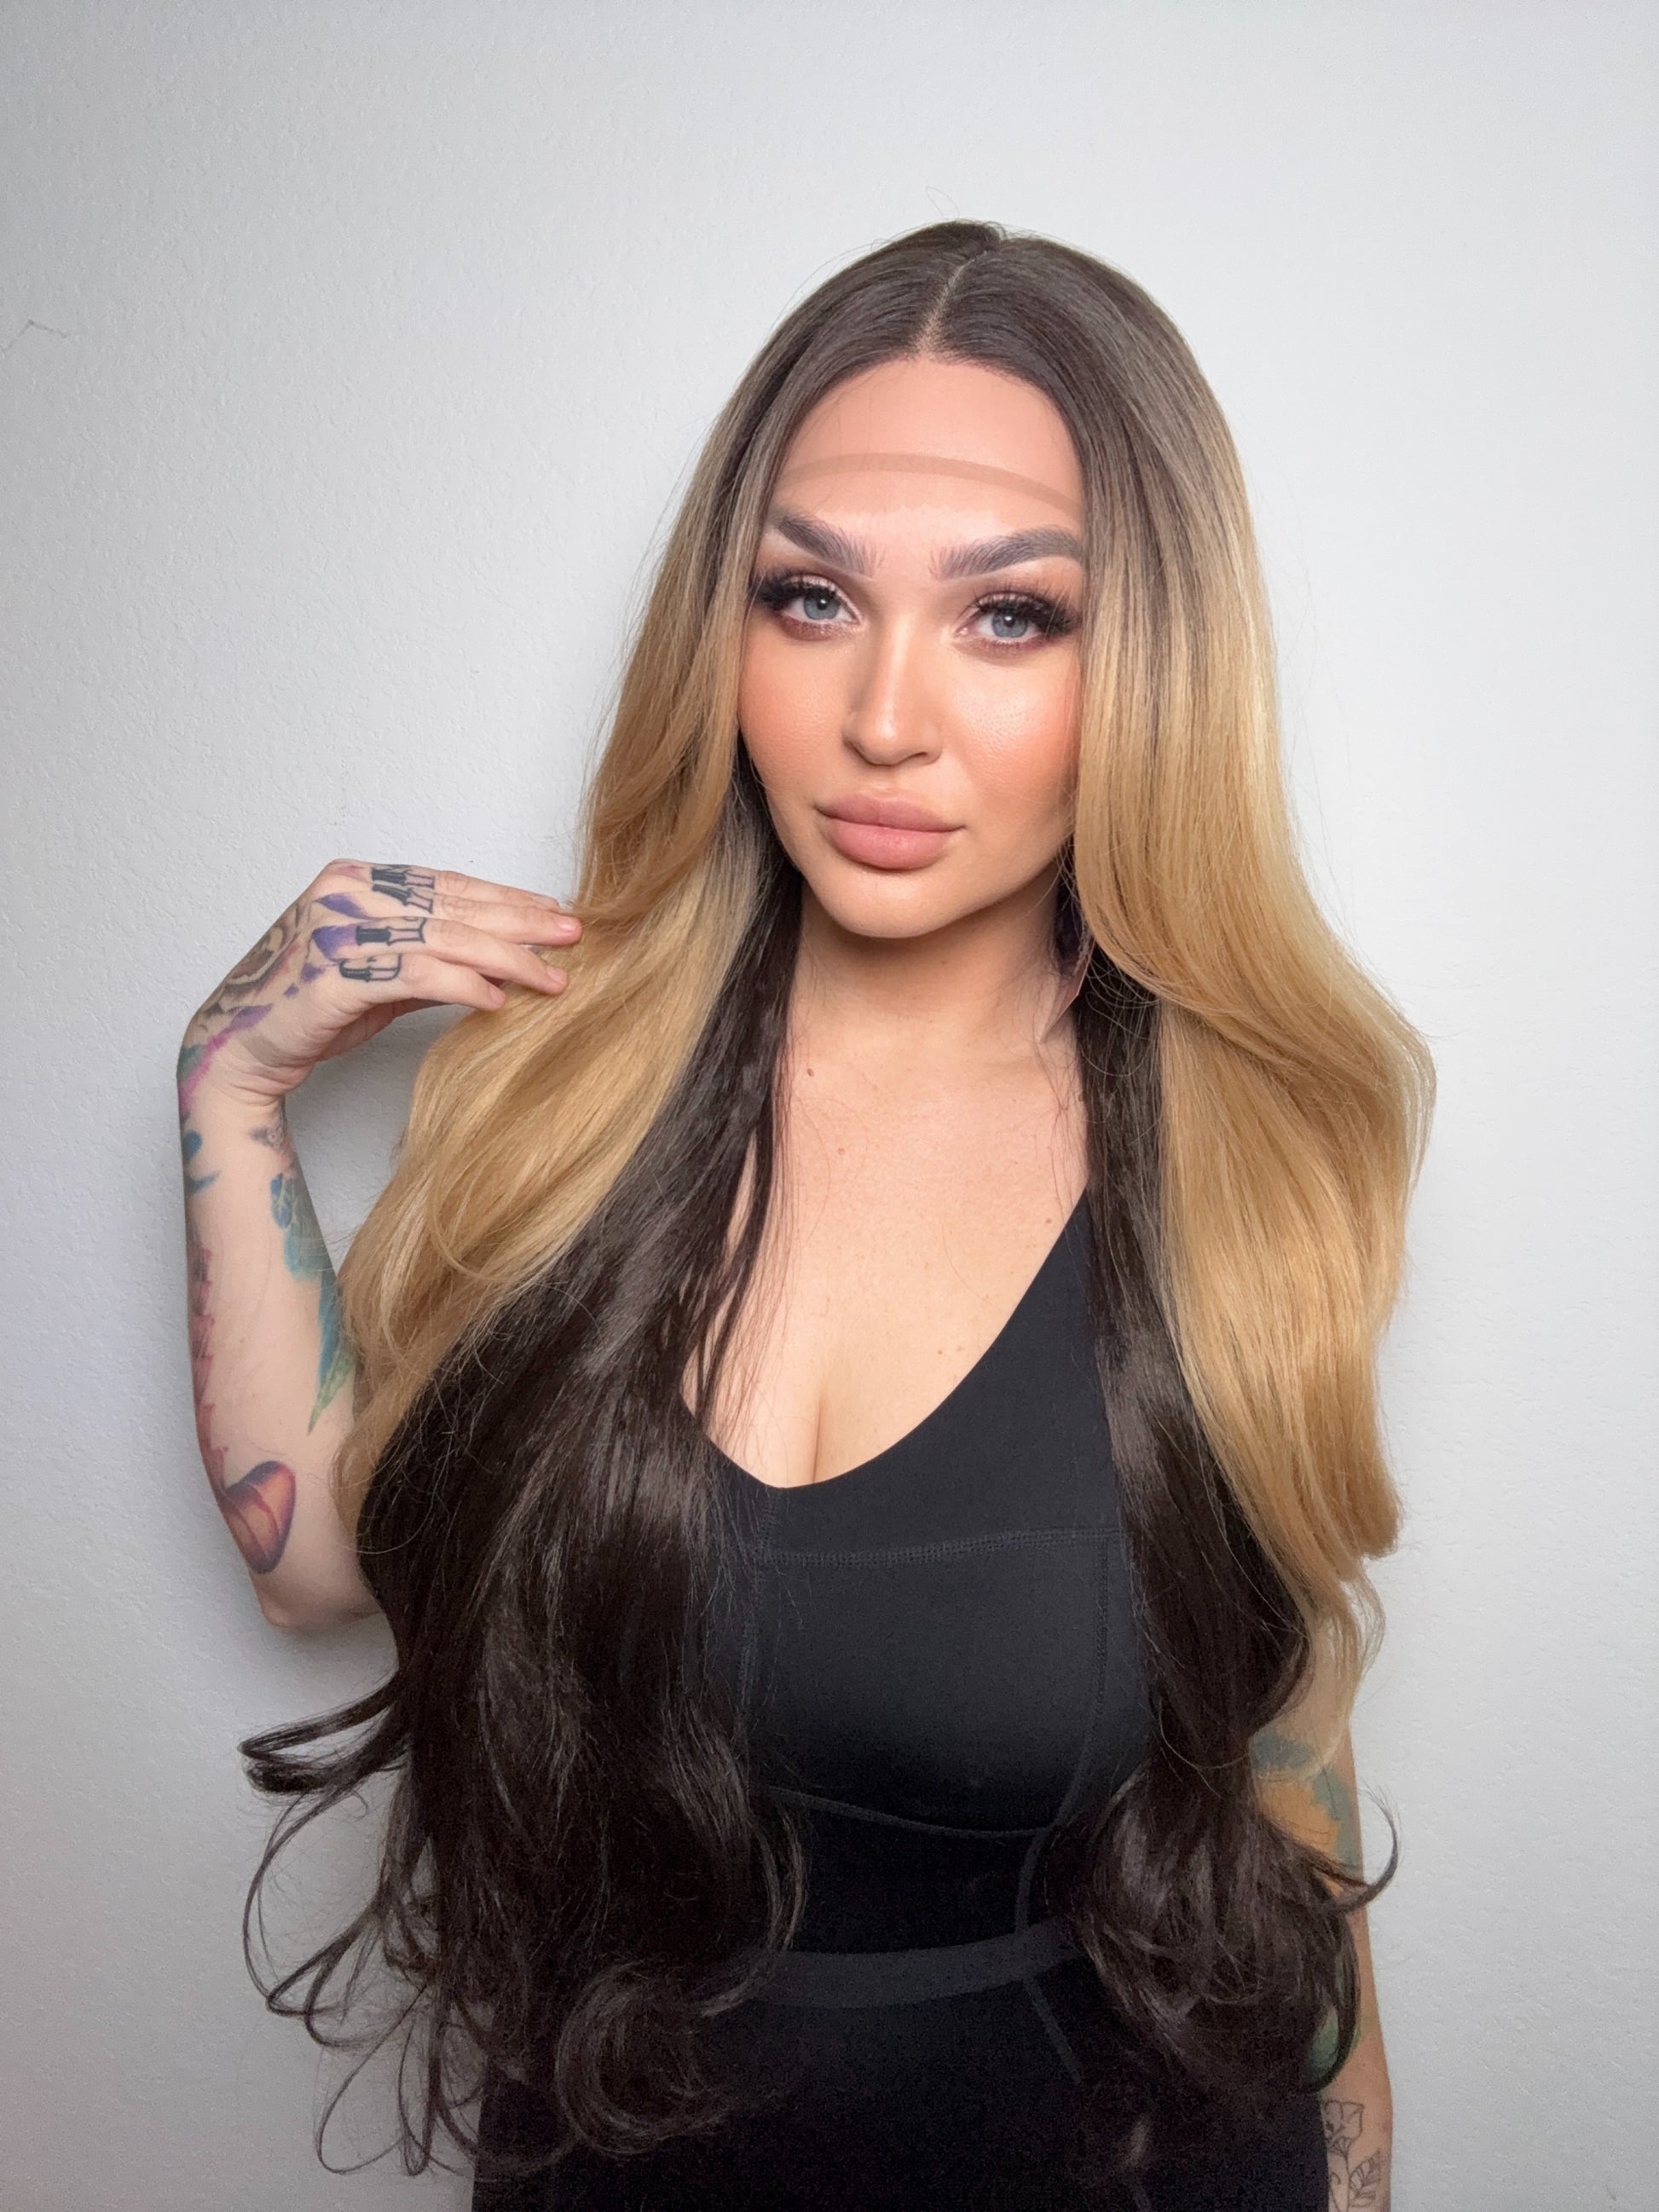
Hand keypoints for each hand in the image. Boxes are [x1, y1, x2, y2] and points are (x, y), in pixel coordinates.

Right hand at [177, 859, 580, 1107]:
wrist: (241, 1049)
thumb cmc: (310, 1012)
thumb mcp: (381, 975)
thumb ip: (431, 958)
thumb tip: (499, 961)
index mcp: (357, 881)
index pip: (448, 885)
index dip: (505, 898)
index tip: (553, 913)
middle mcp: (347, 894)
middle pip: (453, 905)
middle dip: (519, 921)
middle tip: (572, 936)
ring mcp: (338, 929)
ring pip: (444, 936)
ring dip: (505, 958)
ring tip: (550, 977)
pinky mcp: (335, 972)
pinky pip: (416, 973)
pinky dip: (462, 985)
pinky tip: (497, 999)